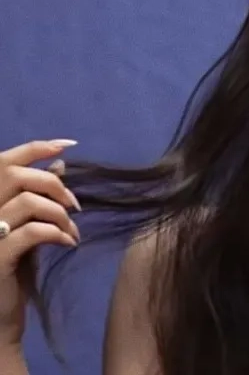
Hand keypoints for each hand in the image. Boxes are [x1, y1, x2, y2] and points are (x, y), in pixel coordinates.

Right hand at [0, 140, 80, 347]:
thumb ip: (38, 198)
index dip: (35, 147)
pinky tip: (68, 243)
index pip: (3, 162)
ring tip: (72, 231)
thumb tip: (59, 165)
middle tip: (75, 205)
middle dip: (54, 184)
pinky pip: (32, 231)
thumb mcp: (27, 229)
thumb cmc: (12, 271)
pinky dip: (57, 233)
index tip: (68, 145)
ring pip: (26, 201)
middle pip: (15, 176)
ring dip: (59, 213)